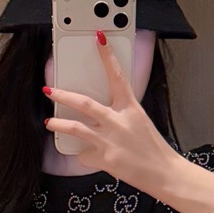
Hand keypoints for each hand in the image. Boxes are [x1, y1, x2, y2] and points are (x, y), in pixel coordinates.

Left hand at [44, 35, 182, 193]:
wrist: (164, 174)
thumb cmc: (154, 149)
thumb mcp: (140, 123)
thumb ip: (121, 115)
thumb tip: (102, 114)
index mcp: (131, 109)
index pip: (117, 75)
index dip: (107, 55)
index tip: (99, 38)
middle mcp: (118, 121)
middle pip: (84, 102)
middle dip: (62, 95)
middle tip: (49, 90)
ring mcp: (109, 140)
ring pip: (75, 128)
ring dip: (58, 124)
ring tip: (49, 123)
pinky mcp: (104, 159)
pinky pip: (85, 155)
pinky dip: (83, 155)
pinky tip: (86, 155)